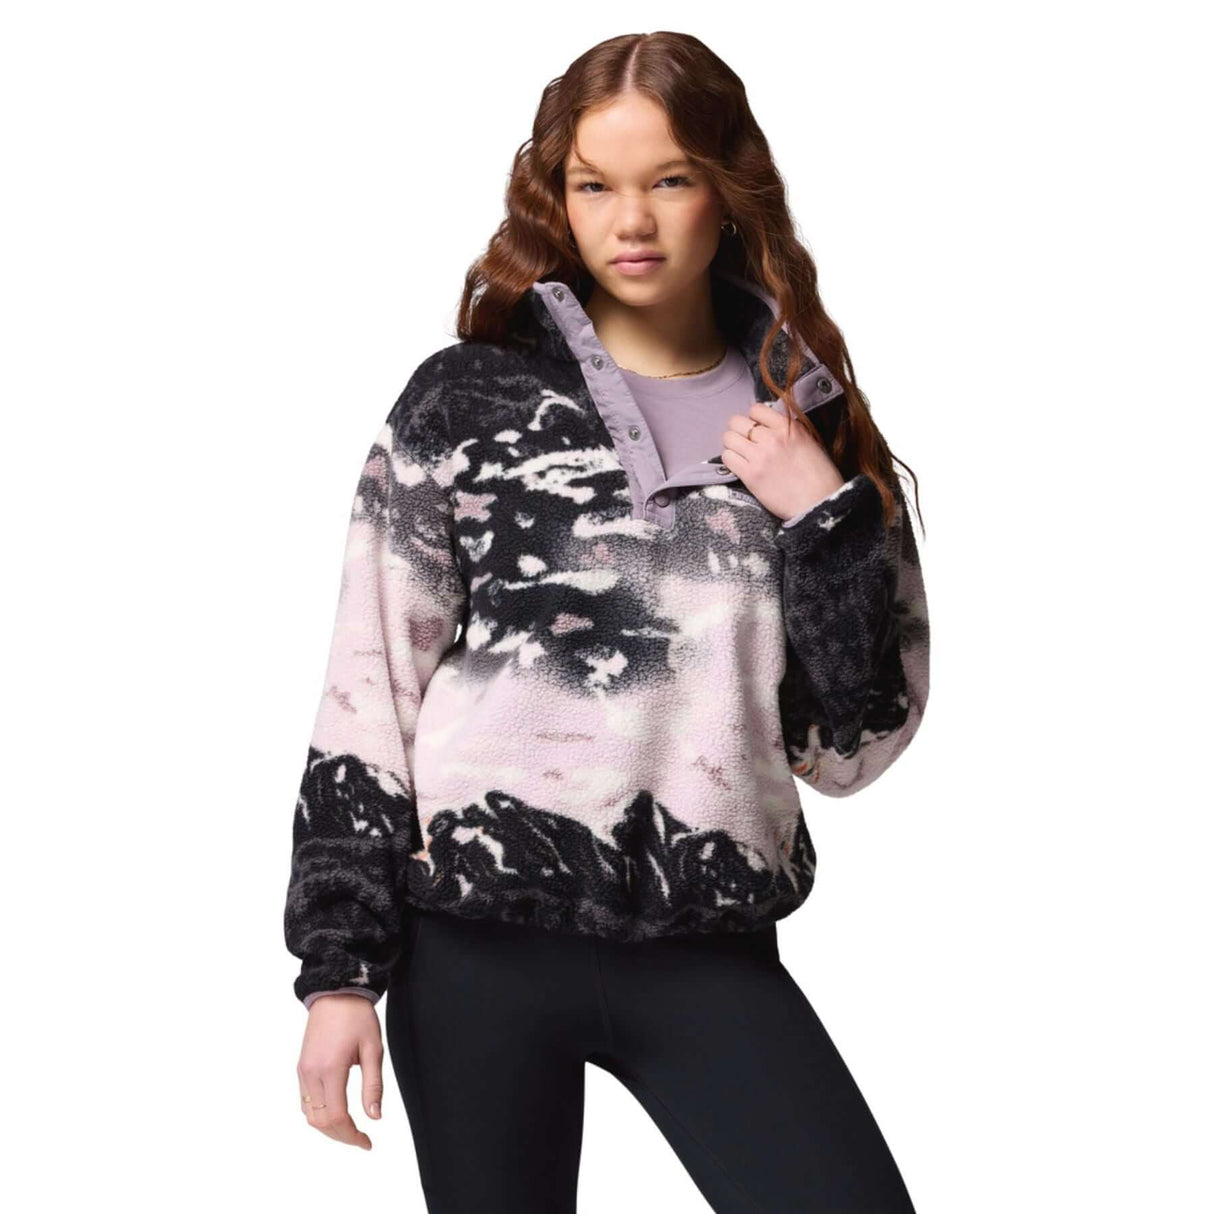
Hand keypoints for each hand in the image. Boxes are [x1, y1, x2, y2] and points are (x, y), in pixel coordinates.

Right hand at [296, 994, 383, 1149]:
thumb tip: (375, 1117)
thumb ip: (373, 1085)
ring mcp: (303, 1070)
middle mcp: (311, 1073)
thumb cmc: (358, 1017)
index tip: (367, 1142)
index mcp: (331, 1069)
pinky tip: (335, 1113)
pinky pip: (305, 1101)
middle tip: (362, 1139)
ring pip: (309, 1114)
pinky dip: (318, 1114)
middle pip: (320, 1122)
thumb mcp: (373, 1049)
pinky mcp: (302, 1067)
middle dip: (341, 1136)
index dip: (352, 1136)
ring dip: (328, 1128)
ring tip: (350, 1130)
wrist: (336, 992)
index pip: (336, 1117)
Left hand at [721, 403, 845, 520]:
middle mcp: (772, 438)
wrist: (818, 503)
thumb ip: (787, 430)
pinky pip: (727, 458)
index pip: (756, 409)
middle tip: (745, 442)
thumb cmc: (818, 476)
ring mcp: (760, 456)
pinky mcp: (751, 475)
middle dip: (738, 431)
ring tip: (741, 454)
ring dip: (732, 446)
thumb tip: (767, 425)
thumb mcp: (809, 442)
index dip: (753, 419)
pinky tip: (740, 466)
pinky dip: (731, 460)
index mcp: (788, 427)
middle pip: (736, 422)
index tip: (756, 428)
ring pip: (728, 438)